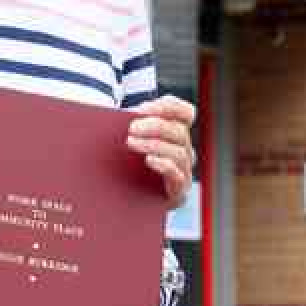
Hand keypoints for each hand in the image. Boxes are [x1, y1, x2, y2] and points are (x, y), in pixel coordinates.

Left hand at [125, 95, 195, 210]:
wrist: (127, 198)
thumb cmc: (128, 164)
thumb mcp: (129, 140)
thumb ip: (130, 124)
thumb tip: (120, 113)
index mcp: (175, 132)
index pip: (185, 112)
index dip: (168, 106)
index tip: (144, 107)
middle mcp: (184, 149)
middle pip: (179, 131)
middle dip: (155, 126)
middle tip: (132, 127)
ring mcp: (184, 170)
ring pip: (179, 152)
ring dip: (154, 144)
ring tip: (131, 142)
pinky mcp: (179, 189)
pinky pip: (177, 174)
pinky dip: (164, 164)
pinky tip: (148, 160)